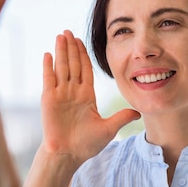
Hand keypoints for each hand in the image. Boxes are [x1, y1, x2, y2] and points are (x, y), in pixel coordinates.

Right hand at [40, 30, 140, 165]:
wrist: (68, 155)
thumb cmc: (86, 145)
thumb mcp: (109, 129)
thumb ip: (122, 118)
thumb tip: (138, 112)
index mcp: (86, 96)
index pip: (85, 70)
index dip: (84, 55)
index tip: (82, 41)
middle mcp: (72, 92)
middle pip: (73, 64)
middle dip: (71, 47)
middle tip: (69, 31)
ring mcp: (60, 95)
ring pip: (62, 67)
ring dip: (61, 51)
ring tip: (60, 35)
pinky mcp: (49, 100)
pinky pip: (49, 80)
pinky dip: (49, 67)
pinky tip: (49, 54)